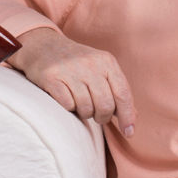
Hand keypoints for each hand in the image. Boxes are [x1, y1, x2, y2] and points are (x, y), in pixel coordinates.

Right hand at [9, 27, 135, 136]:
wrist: (44, 45)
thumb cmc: (77, 63)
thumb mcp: (101, 69)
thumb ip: (117, 90)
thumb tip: (133, 118)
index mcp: (107, 61)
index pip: (123, 94)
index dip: (127, 116)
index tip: (129, 132)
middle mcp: (90, 64)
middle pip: (105, 106)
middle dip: (102, 116)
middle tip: (95, 114)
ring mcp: (70, 70)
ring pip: (86, 108)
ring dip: (83, 112)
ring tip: (79, 102)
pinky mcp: (52, 77)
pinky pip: (67, 106)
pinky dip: (68, 107)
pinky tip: (65, 97)